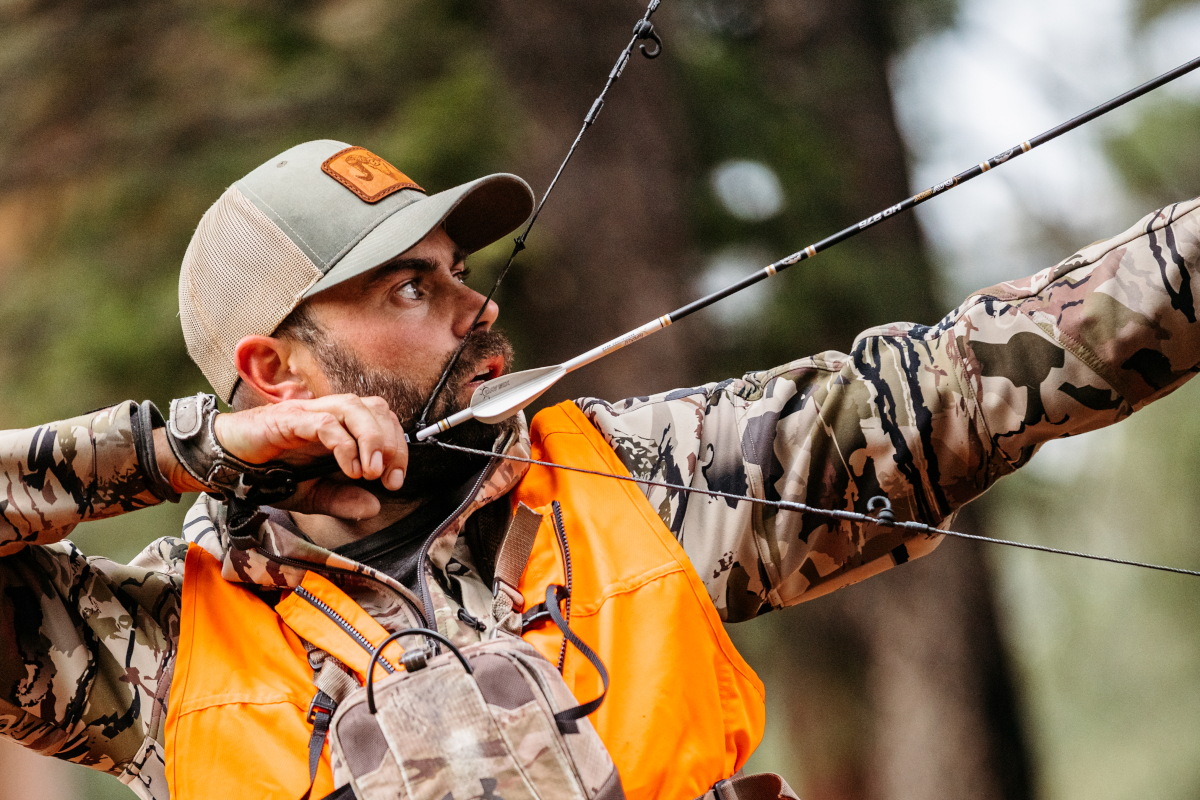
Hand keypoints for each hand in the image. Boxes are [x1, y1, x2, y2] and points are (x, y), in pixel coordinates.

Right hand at [158, 395, 406, 519]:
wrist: (225, 464)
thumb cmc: (267, 472)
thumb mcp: (311, 494)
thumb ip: (342, 499)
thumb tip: (375, 507)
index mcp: (339, 426)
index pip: (382, 420)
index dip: (397, 447)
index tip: (395, 480)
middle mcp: (328, 413)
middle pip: (375, 409)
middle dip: (390, 443)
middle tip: (388, 477)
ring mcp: (308, 412)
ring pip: (353, 408)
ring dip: (371, 439)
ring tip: (371, 472)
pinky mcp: (288, 419)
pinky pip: (323, 422)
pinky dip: (343, 444)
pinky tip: (349, 468)